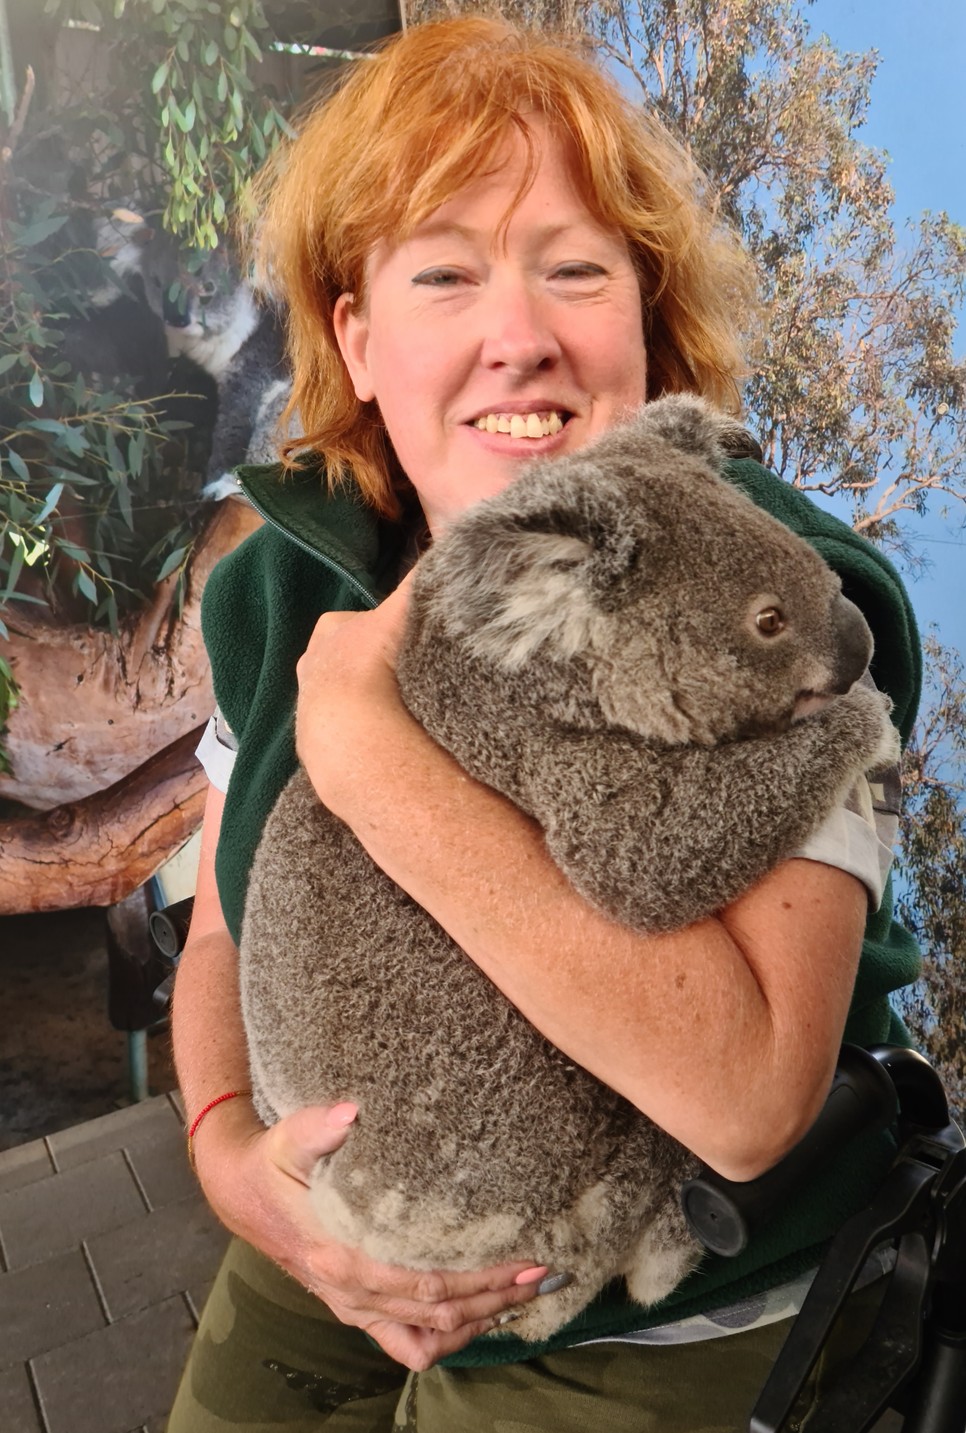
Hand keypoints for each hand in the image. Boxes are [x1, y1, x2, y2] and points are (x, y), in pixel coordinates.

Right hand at [191, 1095, 546, 1369]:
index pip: (425, 1280)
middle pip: (438, 1312)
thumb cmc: (274, 1161)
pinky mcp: (355, 1308)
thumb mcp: (290, 1136)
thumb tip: (353, 1112)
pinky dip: (444, 1339)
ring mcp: (352, 1305)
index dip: (480, 1276)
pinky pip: (404, 1344)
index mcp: (341, 1252)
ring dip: (480, 1320)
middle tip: (545, 1273)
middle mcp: (349, 1289)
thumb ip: (320, 1125)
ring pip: (427, 1335)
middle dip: (496, 1295)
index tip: (524, 1257)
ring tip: (524, 1294)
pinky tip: (476, 1317)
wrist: (240, 1192)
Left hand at [295, 574, 415, 813]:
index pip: (356, 623)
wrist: (350, 734)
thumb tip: (453, 546)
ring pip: (340, 700)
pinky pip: (342, 737)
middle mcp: (311, 669)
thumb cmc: (371, 665)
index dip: (381, 628)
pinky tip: (384, 743)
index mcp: (329, 634)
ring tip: (396, 713)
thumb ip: (422, 580)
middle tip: (402, 677)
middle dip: (368, 667)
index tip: (403, 640)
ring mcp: (309, 712)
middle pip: (344, 660)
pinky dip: (359, 739)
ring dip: (363, 706)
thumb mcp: (401, 613)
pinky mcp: (315, 751)